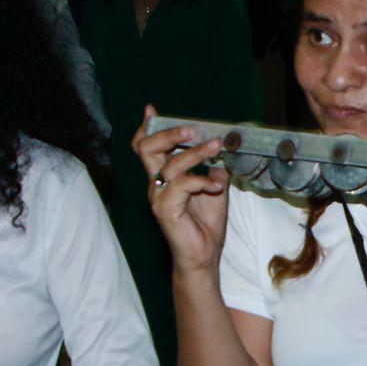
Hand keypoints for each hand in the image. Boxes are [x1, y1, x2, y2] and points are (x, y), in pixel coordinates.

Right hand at [131, 106, 230, 273]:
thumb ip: (214, 171)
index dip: (147, 128)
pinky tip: (215, 185)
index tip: (151, 110)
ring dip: (195, 153)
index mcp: (163, 177)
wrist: (203, 256)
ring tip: (216, 147)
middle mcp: (156, 184)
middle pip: (147, 148)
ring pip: (169, 164)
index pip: (145, 148)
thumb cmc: (205, 225)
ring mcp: (158, 196)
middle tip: (192, 130)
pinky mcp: (165, 209)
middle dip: (168, 134)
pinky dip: (201, 180)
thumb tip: (221, 156)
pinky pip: (181, 185)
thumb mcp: (215, 191)